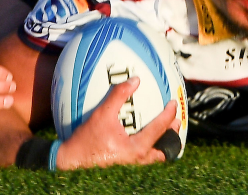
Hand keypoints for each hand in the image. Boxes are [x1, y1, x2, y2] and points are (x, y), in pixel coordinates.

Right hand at [55, 77, 178, 169]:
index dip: (169, 114)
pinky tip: (146, 140)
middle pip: (165, 149)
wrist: (71, 161)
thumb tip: (135, 80)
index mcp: (136, 148)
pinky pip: (146, 159)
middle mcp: (138, 159)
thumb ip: (119, 95)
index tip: (173, 103)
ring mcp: (133, 166)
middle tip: (175, 121)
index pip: (159, 129)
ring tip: (165, 133)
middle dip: (173, 134)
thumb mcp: (102, 114)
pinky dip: (151, 148)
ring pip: (156, 157)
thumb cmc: (86, 139)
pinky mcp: (126, 167)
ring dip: (163, 144)